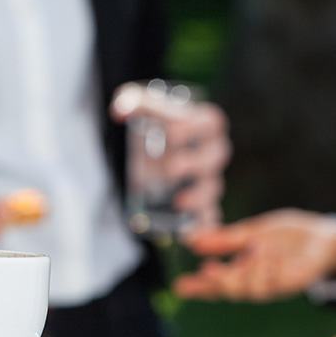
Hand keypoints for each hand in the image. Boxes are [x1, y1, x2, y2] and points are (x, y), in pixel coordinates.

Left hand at [110, 84, 230, 230]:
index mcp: (206, 124)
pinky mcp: (203, 202)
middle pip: (216, 156)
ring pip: (213, 188)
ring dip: (199, 197)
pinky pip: (210, 215)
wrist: (160, 147)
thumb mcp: (144, 106)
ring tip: (179, 202)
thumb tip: (119, 112)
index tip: (171, 134)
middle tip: (170, 169)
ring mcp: (210, 178)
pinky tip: (192, 234)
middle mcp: (213, 151)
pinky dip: (204, 226)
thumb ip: (132, 101)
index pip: (211, 122)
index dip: (195, 129)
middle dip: (195, 164)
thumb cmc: (158, 123)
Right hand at [174, 209, 335, 300]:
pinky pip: (276, 282)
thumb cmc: (288, 236)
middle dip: (218, 283)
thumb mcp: (253, 231)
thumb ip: (226, 239)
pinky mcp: (293, 283)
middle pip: (231, 292)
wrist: (325, 235)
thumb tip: (192, 240)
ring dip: (250, 269)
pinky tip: (270, 250)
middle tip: (207, 269)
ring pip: (253, 290)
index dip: (198, 287)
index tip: (180, 286)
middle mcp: (256, 283)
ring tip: (257, 246)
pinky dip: (270, 266)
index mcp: (243, 271)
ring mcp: (275, 285)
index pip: (216, 283)